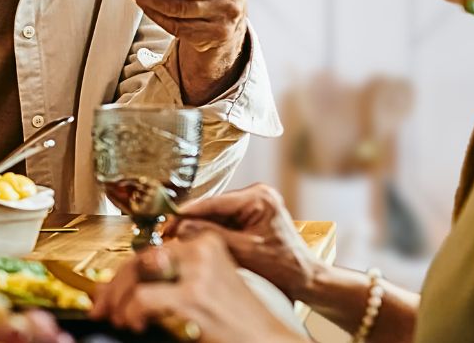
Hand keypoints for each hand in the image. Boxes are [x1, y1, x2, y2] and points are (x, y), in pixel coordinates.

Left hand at [91, 234, 302, 341]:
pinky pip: (144, 299)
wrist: (270, 341)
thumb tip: (121, 286)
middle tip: (100, 307)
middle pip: (140, 258)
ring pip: (137, 275)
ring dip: (117, 300)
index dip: (123, 273)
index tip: (106, 292)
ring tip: (116, 319)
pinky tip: (134, 325)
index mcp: (206, 244)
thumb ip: (169, 282)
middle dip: (112, 286)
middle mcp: (202, 250)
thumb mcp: (205, 291)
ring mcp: (198, 271)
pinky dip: (131, 313)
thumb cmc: (240, 323)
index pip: (151, 251)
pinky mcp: (193, 295)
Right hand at [164, 183, 323, 300]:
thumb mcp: (245, 252)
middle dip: (191, 221)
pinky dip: (210, 232)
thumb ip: (213, 237)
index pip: (215, 201)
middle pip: (214, 206)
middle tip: (167, 234)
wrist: (305, 278)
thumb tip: (182, 227)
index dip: (188, 212)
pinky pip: (224, 221)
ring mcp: (254, 204)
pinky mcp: (251, 215)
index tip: (167, 221)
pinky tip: (195, 241)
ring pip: (216, 214)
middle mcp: (257, 194)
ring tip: (176, 239)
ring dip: (199, 227)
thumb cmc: (283, 266)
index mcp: (259, 197)